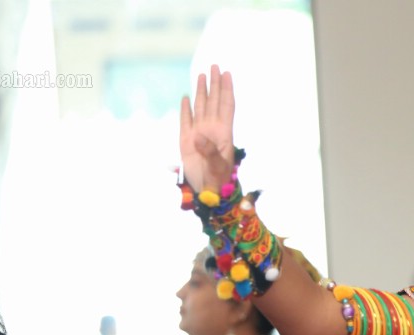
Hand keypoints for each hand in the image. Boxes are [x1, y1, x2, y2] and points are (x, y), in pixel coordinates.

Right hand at [179, 65, 235, 192]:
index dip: (227, 90)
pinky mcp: (185, 140)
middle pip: (214, 101)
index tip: (227, 74)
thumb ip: (211, 152)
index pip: (226, 106)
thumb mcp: (218, 167)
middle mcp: (211, 129)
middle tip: (215, 65)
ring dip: (202, 91)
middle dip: (215, 84)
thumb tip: (199, 138)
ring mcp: (198, 133)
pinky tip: (187, 98)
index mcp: (223, 133)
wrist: (206, 191)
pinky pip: (186, 120)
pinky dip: (186, 109)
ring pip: (201, 107)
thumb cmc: (217, 180)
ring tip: (203, 75)